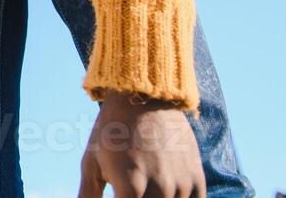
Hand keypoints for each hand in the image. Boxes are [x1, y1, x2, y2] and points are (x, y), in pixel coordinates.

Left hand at [78, 90, 205, 197]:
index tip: (119, 194)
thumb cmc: (111, 131)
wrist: (145, 97)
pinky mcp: (197, 180)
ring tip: (143, 185)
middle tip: (132, 189)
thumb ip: (88, 194)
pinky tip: (163, 191)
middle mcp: (159, 189)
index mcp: (130, 186)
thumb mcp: (91, 163)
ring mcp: (181, 185)